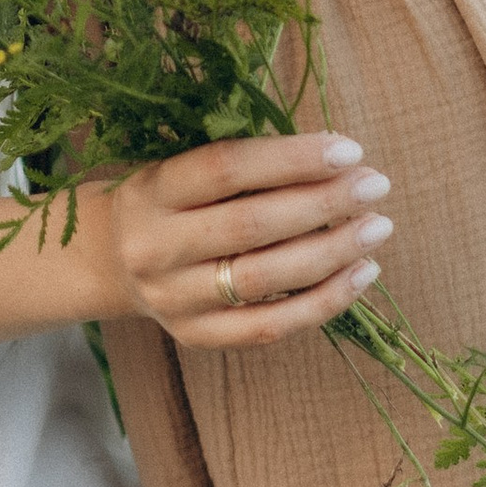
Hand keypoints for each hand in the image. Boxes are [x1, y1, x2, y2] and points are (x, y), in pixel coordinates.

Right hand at [98, 132, 393, 350]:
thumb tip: (336, 158)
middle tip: (376, 186)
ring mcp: (175, 299)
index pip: (226, 169)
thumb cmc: (167, 200)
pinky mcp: (197, 336)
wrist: (108, 261)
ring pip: (265, 280)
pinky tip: (361, 274)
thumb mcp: (182, 166)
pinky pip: (269, 326)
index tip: (348, 150)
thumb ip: (245, 164)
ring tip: (377, 228)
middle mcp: (158, 247)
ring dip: (333, 252)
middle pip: (252, 226)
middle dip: (325, 204)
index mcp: (154, 191)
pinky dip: (324, 302)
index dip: (291, 159)